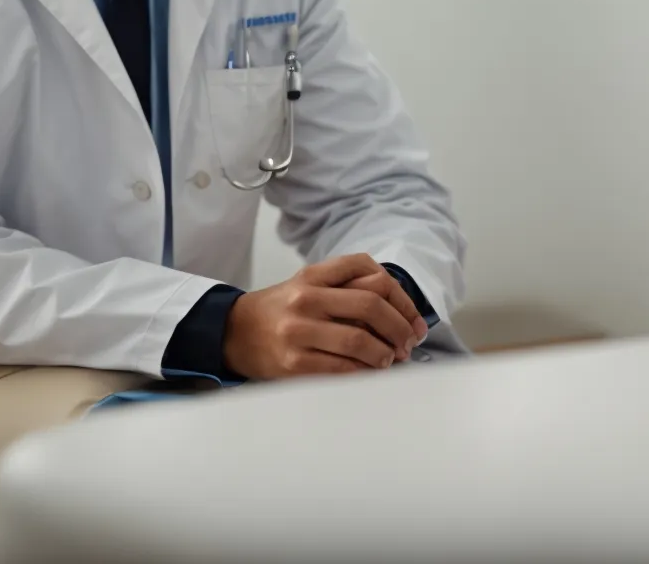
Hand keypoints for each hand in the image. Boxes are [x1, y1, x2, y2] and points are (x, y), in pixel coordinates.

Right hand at [223, 253, 427, 378]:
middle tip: (409, 342)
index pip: (372, 275)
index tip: (414, 319)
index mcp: (314, 275)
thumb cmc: (281, 309)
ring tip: (391, 359)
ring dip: (385, 353)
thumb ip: (349, 283)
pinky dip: (364, 373)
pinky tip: (371, 373)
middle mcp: (306, 299)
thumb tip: (401, 310)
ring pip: (359, 340)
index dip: (403, 298)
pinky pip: (341, 369)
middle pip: (371, 305)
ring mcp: (298, 331)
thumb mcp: (309, 282)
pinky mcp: (293, 363)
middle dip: (400, 327)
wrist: (233, 333)